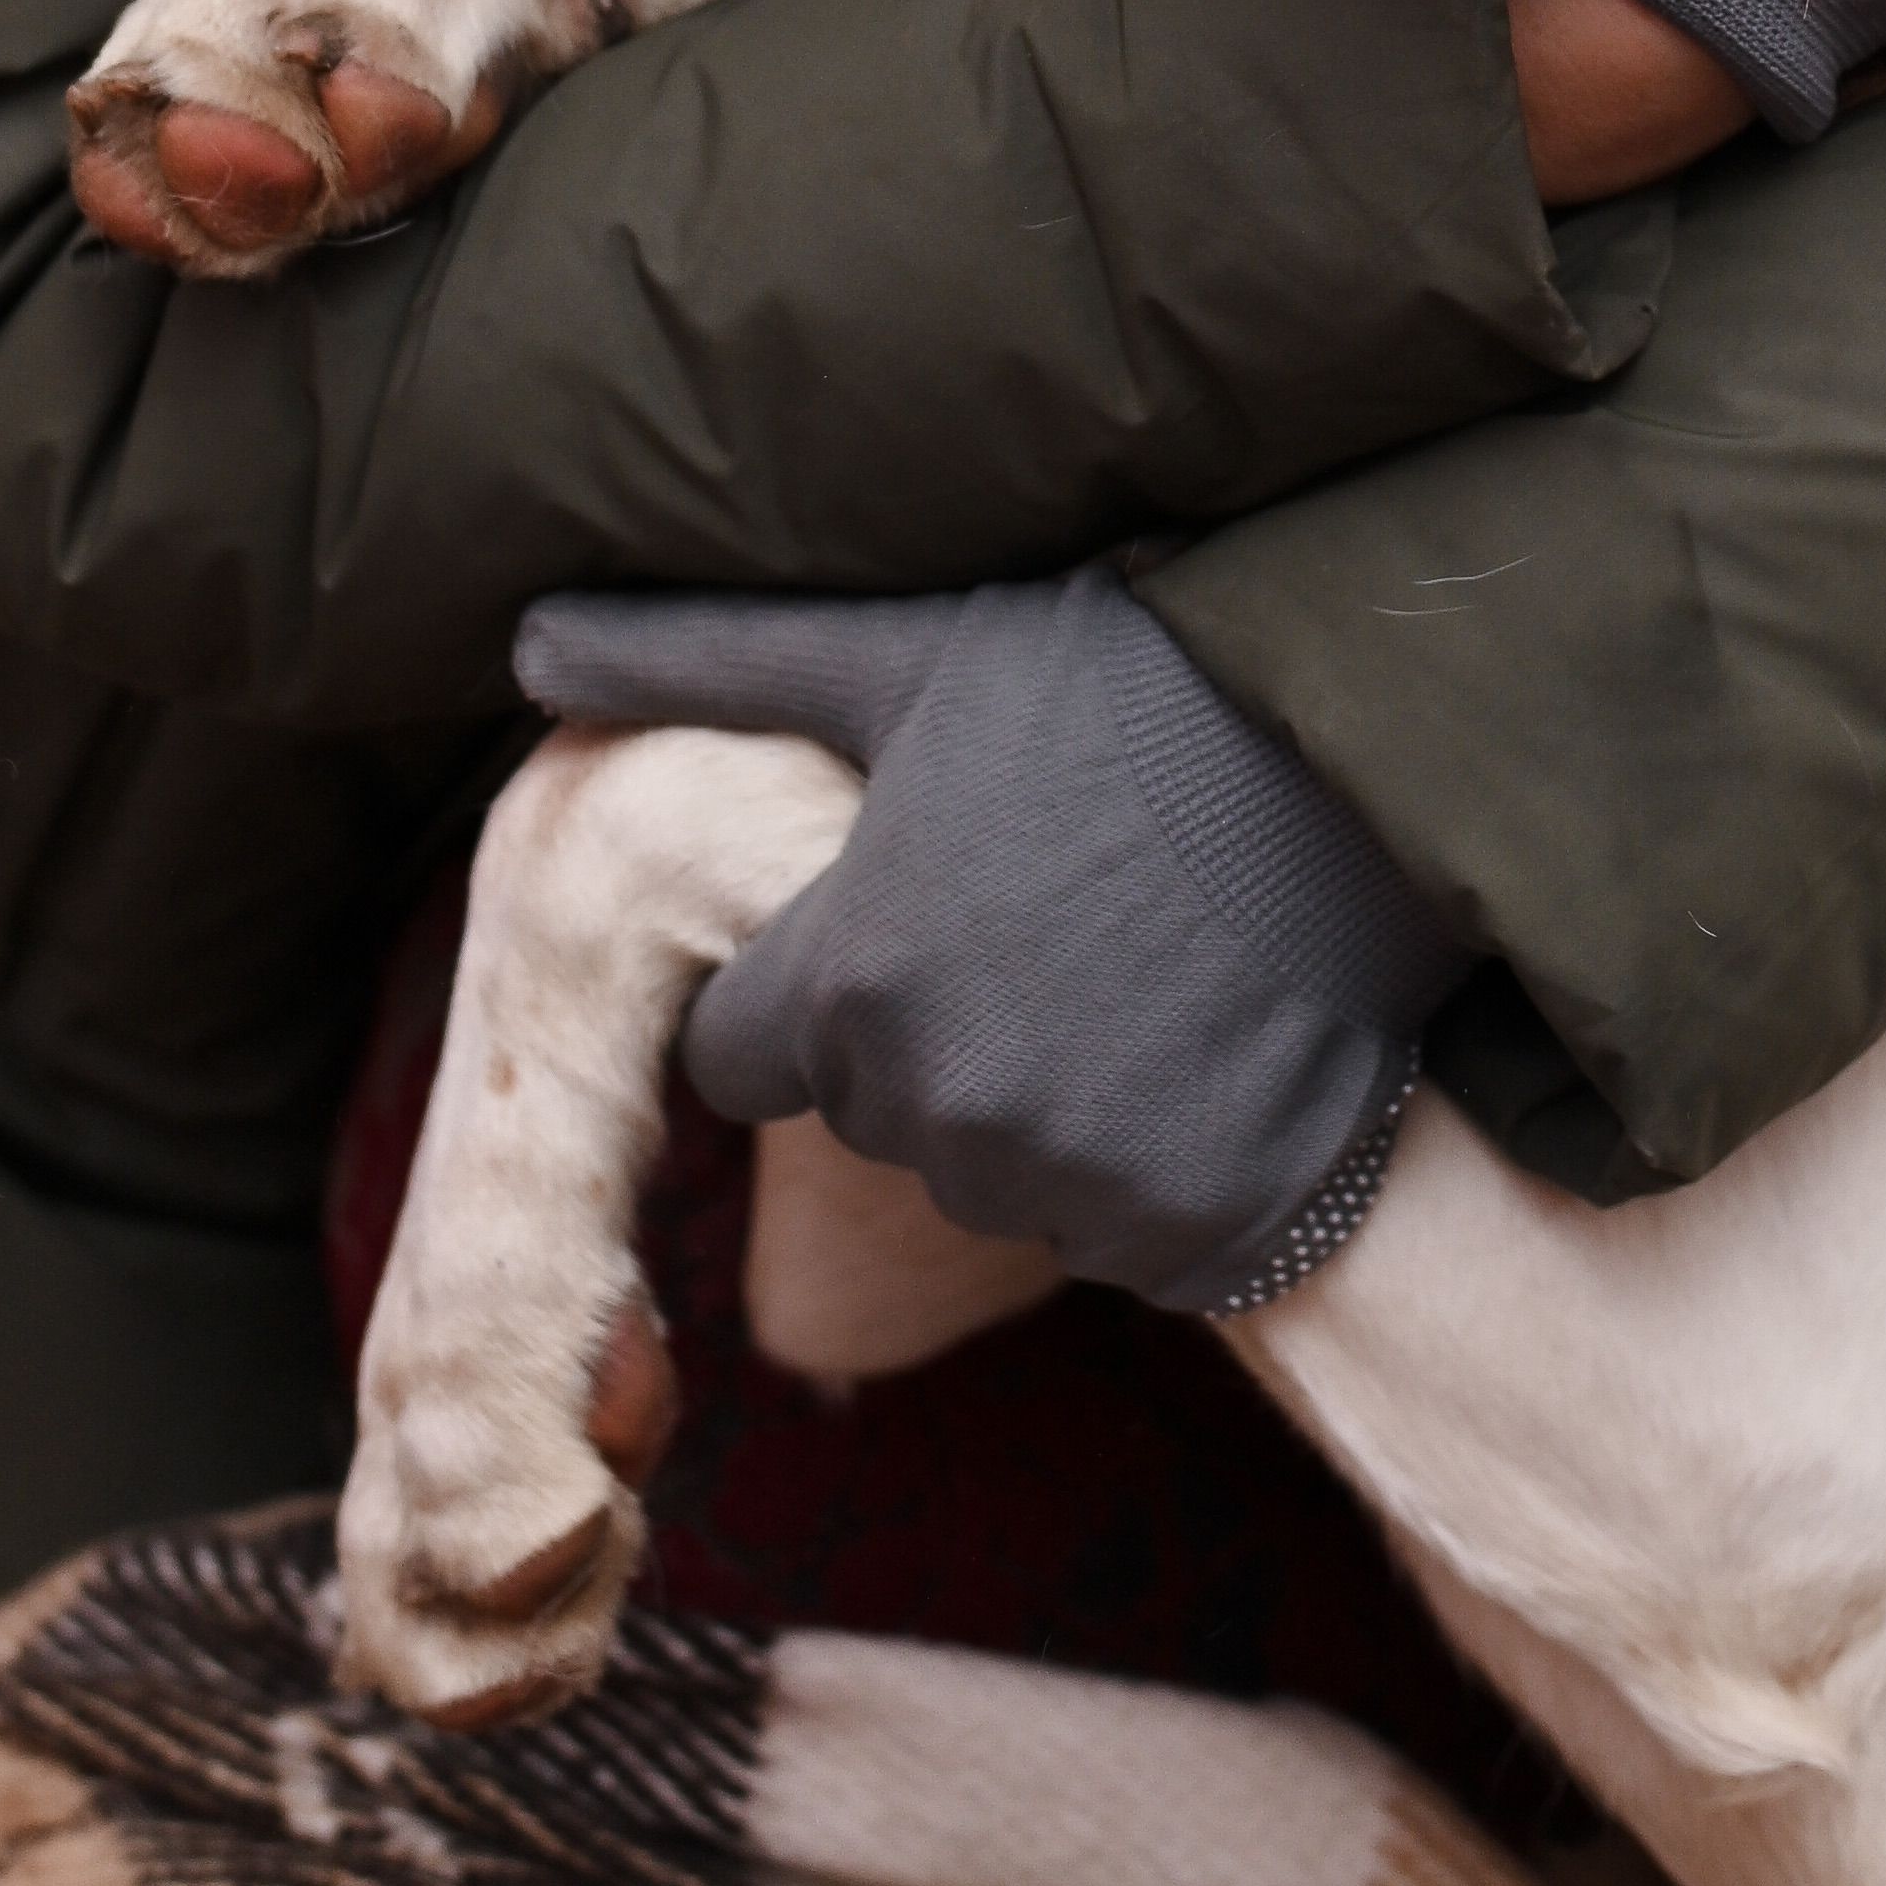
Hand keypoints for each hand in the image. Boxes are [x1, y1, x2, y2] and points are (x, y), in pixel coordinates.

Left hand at [510, 572, 1463, 1310]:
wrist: (1359, 756)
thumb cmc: (1116, 690)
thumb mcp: (901, 655)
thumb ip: (704, 664)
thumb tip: (526, 648)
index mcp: (844, 987)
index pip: (750, 1059)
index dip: (813, 985)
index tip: (905, 911)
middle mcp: (943, 1110)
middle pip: (881, 1122)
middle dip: (934, 1042)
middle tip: (1042, 921)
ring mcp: (1079, 1185)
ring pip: (1007, 1183)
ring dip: (1049, 1111)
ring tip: (1140, 974)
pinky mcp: (1203, 1235)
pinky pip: (1139, 1238)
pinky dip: (1167, 1171)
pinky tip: (1213, 1052)